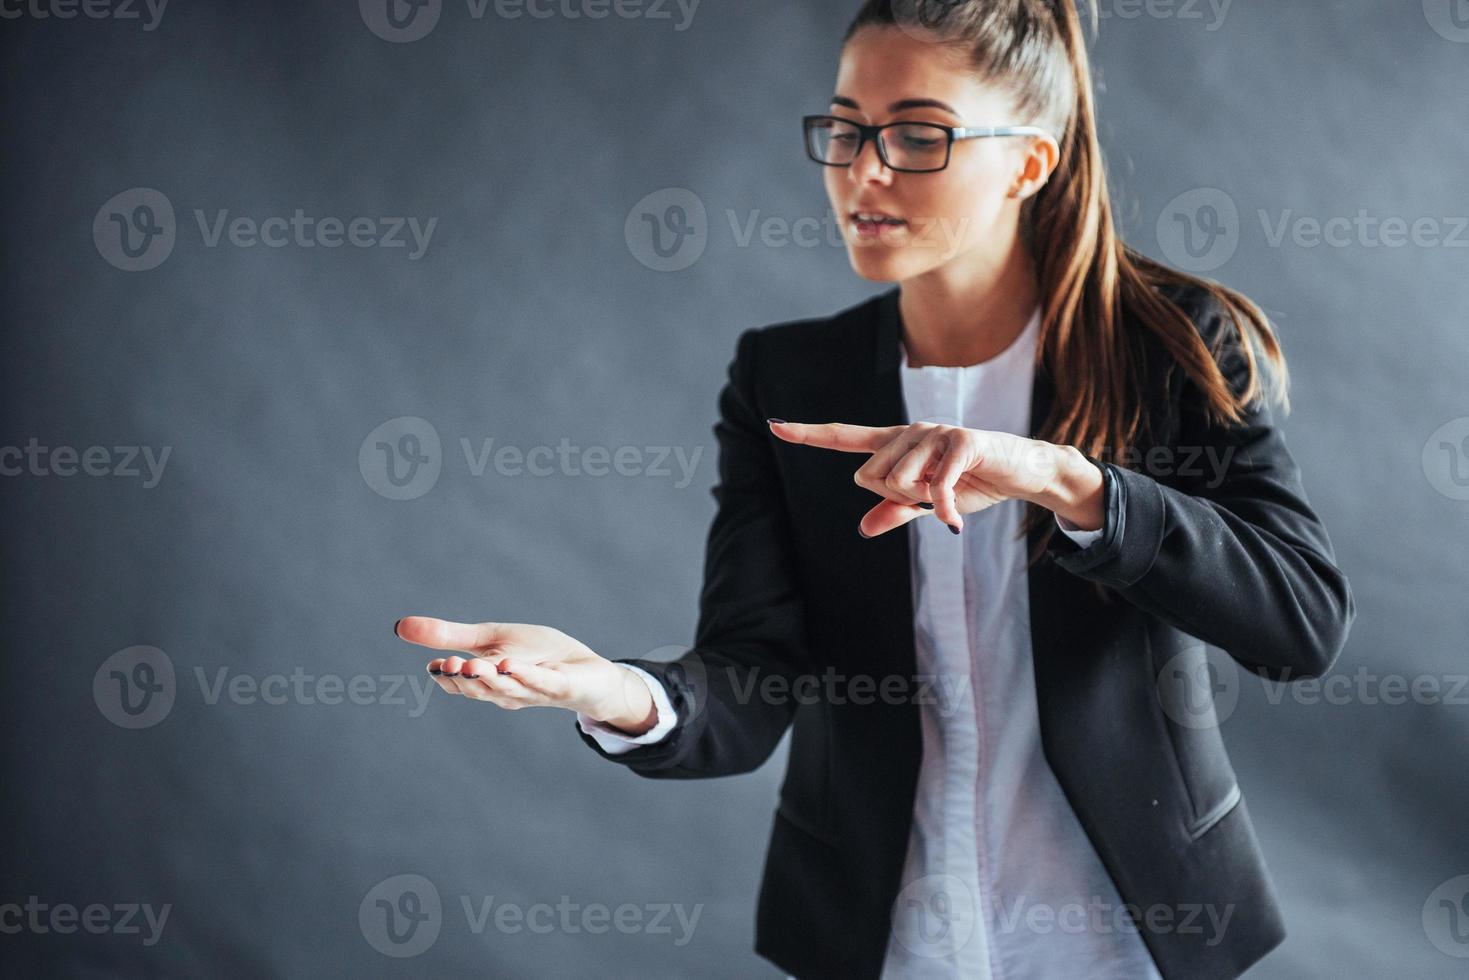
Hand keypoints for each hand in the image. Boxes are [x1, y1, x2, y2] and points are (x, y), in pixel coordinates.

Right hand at [394, 616, 653, 728]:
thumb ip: (449, 636)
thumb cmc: (537, 656)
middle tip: (446, 665)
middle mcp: (507, 692)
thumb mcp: (490, 639)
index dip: (447, 677)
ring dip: (488, 678)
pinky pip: (541, 682)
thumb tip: (398, 626)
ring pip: (507, 687)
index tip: (433, 667)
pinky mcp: (561, 686)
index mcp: (487, 682)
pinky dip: (525, 675)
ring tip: (471, 665)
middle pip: (480, 688)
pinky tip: (509, 663)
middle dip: (463, 679)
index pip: (460, 683)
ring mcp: (534, 691)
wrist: (587, 670)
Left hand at [769, 419, 1081, 537]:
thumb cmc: (973, 484)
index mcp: (896, 442)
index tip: (775, 425)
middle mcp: (909, 431)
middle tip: (931, 496)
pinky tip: (953, 522)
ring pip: (895, 480)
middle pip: (868, 476)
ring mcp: (935, 433)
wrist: (1022, 474)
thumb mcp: (928, 503)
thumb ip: (894, 512)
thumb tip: (862, 529)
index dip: (809, 433)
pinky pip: (934, 487)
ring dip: (922, 501)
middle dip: (895, 498)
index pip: (844, 436)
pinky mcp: (961, 442)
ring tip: (949, 493)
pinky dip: (943, 511)